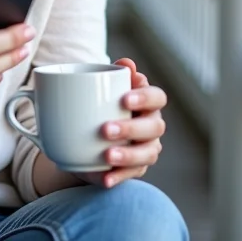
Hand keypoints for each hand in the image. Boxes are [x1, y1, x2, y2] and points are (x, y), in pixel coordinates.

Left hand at [75, 58, 166, 188]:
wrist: (84, 132)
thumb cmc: (98, 102)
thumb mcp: (100, 87)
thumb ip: (112, 74)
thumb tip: (127, 63)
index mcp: (146, 101)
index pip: (157, 97)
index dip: (144, 97)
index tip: (123, 98)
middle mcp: (152, 124)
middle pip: (154, 127)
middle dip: (131, 128)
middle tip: (105, 129)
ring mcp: (147, 148)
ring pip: (148, 153)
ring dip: (128, 155)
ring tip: (107, 156)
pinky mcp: (137, 168)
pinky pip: (133, 174)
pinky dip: (119, 176)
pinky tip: (105, 177)